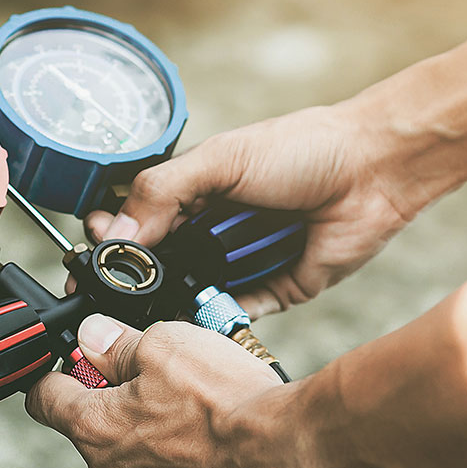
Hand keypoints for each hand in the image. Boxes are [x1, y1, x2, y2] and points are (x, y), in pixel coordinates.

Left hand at [25, 314, 333, 467]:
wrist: (294, 464)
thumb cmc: (233, 405)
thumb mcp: (169, 344)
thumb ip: (118, 343)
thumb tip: (91, 335)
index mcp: (94, 428)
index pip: (46, 400)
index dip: (60, 381)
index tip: (73, 376)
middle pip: (99, 447)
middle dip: (127, 428)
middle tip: (176, 411)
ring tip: (209, 453)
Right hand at [85, 104, 419, 316]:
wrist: (375, 169)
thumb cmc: (302, 149)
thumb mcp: (221, 158)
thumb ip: (163, 190)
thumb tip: (115, 230)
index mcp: (190, 194)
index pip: (133, 221)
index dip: (110, 238)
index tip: (90, 253)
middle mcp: (208, 231)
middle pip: (155, 265)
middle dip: (134, 278)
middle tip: (114, 287)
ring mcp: (237, 264)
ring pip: (187, 294)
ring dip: (170, 302)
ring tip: (152, 305)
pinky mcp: (269, 291)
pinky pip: (230, 314)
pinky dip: (212, 318)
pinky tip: (195, 318)